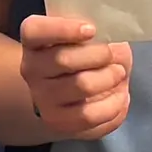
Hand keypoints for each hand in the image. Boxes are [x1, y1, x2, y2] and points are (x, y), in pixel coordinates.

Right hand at [18, 13, 132, 141]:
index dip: (63, 29)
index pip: (35, 30)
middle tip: (114, 55)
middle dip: (99, 55)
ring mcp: (42, 98)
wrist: (64, 93)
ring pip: (81, 86)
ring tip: (119, 73)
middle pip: (64, 59)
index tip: (92, 29)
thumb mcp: (84, 35)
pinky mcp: (57, 122)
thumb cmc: (79, 53)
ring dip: (109, 78)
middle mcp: (31, 69)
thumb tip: (117, 46)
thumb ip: (96, 32)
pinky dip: (113, 105)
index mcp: (33, 40)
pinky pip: (90, 115)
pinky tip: (120, 96)